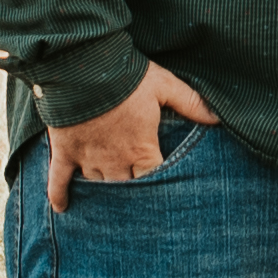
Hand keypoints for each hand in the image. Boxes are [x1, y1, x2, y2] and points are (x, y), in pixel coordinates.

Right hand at [43, 61, 218, 208]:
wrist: (83, 68)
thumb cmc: (127, 77)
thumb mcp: (165, 85)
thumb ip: (191, 103)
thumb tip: (218, 118)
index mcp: (141, 149)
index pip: (155, 180)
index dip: (160, 190)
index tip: (164, 196)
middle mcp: (115, 161)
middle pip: (125, 190)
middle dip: (131, 199)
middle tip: (135, 209)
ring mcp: (88, 158)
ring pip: (97, 186)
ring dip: (102, 196)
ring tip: (107, 208)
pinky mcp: (65, 152)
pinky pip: (59, 180)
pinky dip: (59, 195)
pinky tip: (61, 208)